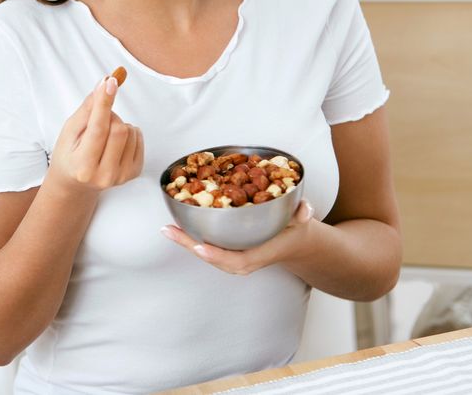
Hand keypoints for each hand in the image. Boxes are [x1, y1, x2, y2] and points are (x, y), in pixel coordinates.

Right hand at [49, 74, 143, 192]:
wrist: (76, 183)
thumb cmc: (70, 154)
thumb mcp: (70, 130)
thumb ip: (88, 108)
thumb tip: (104, 84)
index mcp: (83, 166)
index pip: (98, 129)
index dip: (104, 103)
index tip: (110, 81)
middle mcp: (104, 175)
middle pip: (119, 129)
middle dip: (109, 115)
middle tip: (98, 121)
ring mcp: (121, 177)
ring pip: (130, 132)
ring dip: (119, 124)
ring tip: (104, 134)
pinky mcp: (134, 173)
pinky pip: (139, 138)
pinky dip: (129, 132)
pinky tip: (115, 141)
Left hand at [160, 199, 315, 274]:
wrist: (294, 241)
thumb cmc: (294, 229)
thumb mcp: (301, 221)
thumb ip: (303, 214)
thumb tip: (303, 210)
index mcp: (260, 254)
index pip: (237, 261)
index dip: (218, 256)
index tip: (201, 248)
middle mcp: (244, 259)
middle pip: (213, 258)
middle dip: (190, 246)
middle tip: (170, 231)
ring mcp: (234, 257)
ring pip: (206, 253)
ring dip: (186, 242)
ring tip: (167, 229)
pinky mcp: (227, 250)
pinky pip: (206, 246)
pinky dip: (190, 238)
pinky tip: (175, 226)